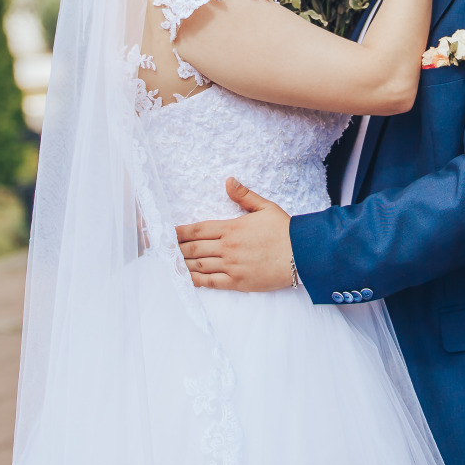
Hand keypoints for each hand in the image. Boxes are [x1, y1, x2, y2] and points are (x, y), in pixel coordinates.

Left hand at [175, 178, 295, 290]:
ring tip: (170, 262)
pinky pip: (211, 282)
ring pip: (199, 265)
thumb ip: (244, 196)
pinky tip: (186, 278)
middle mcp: (227, 247)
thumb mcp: (265, 207)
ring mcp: (231, 266)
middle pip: (194, 248)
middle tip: (162, 249)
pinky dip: (196, 280)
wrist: (302, 254)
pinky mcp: (238, 282)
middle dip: (176, 248)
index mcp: (232, 228)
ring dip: (182, 263)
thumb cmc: (284, 230)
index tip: (167, 233)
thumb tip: (229, 181)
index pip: (198, 229)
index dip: (180, 232)